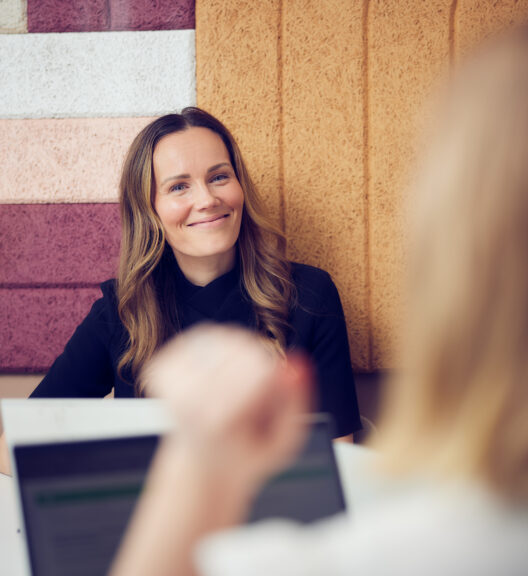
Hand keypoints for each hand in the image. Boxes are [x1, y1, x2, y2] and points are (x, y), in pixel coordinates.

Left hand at [142, 324, 311, 494]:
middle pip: (244, 349)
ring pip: (225, 337)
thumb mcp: (284, 442)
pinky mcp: (160, 367)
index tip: (267, 400)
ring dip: (238, 352)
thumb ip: (296, 403)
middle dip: (258, 363)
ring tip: (235, 383)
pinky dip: (216, 349)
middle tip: (253, 393)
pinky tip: (216, 374)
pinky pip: (202, 336)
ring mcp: (171, 382)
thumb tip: (296, 362)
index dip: (274, 377)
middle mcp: (188, 401)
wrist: (201, 467)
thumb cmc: (247, 453)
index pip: (262, 368)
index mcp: (219, 422)